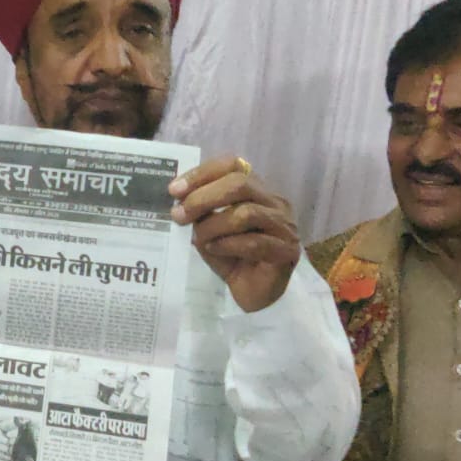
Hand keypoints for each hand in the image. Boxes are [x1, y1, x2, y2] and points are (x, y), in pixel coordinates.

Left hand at [168, 155, 299, 312]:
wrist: (252, 295)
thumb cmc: (231, 258)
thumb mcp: (209, 230)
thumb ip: (200, 213)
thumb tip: (178, 199)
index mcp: (257, 191)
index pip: (233, 165)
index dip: (203, 173)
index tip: (174, 189)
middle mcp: (275, 202)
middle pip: (240, 184)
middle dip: (203, 197)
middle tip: (179, 214)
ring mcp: (284, 226)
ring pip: (247, 213)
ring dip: (213, 225)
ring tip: (198, 238)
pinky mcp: (287, 252)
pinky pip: (254, 243)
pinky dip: (227, 245)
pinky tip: (214, 250)